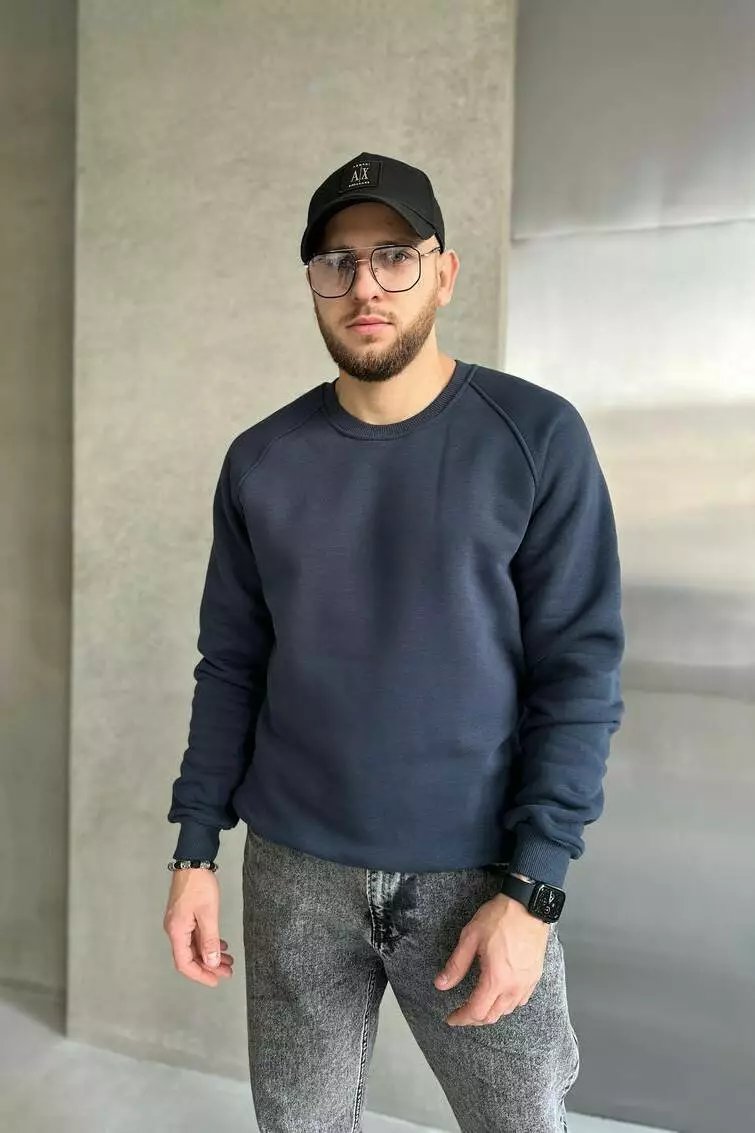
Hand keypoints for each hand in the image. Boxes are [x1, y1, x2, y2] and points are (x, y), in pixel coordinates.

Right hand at [163, 869, 234, 987]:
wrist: (192, 860)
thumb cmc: (199, 886)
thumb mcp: (208, 914)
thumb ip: (210, 940)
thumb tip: (212, 963)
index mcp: (176, 931)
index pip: (184, 963)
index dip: (200, 975)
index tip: (216, 981)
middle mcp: (174, 930)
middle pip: (189, 957)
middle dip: (209, 966)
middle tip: (228, 972)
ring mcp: (179, 923)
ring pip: (194, 947)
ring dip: (210, 955)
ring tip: (229, 960)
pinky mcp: (184, 916)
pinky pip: (195, 936)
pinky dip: (208, 942)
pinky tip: (221, 944)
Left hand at [435, 893, 548, 1025]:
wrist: (529, 905)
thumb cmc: (500, 918)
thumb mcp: (470, 937)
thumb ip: (456, 965)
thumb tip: (441, 984)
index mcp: (496, 979)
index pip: (476, 1011)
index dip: (461, 1018)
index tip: (450, 1018)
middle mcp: (514, 986)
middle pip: (492, 1016)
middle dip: (474, 1019)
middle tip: (461, 1012)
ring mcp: (527, 983)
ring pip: (507, 1010)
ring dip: (490, 1012)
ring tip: (477, 1004)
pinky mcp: (535, 976)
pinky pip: (520, 1000)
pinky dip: (506, 1004)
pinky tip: (499, 995)